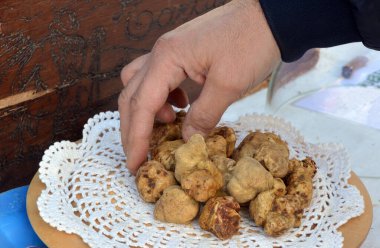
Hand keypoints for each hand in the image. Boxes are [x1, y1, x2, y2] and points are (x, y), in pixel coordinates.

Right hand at [118, 0, 279, 173]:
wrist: (270, 16)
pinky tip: (182, 105)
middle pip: (132, 94)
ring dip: (147, 110)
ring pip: (141, 85)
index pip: (142, 104)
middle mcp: (162, 52)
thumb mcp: (229, 84)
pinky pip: (159, 78)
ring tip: (169, 124)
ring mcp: (170, 50)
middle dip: (132, 128)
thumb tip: (188, 140)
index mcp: (167, 58)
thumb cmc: (252, 41)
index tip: (135, 164)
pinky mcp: (182, 53)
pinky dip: (163, 97)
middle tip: (140, 154)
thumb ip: (204, 115)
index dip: (136, 138)